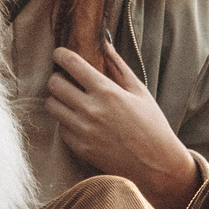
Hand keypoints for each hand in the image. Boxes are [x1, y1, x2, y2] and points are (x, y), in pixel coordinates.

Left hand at [46, 43, 199, 208]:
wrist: (156, 165)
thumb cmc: (152, 125)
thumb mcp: (139, 91)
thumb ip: (118, 66)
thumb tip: (104, 43)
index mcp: (107, 92)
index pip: (71, 64)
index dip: (61, 55)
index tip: (60, 54)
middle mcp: (91, 110)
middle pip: (54, 84)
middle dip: (58, 78)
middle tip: (66, 79)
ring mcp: (83, 131)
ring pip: (52, 106)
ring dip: (58, 99)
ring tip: (70, 100)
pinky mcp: (79, 148)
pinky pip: (60, 128)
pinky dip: (65, 121)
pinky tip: (79, 120)